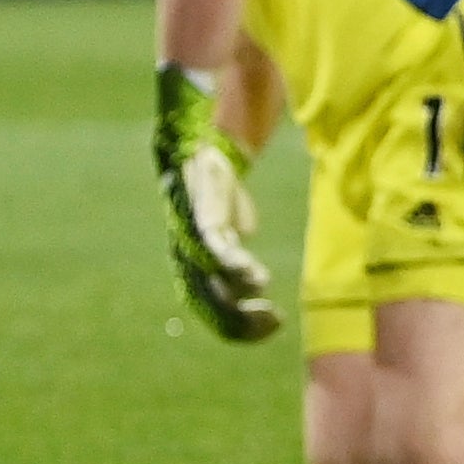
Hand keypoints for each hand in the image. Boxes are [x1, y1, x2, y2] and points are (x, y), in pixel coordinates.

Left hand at [152, 64, 277, 343]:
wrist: (205, 141)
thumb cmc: (216, 176)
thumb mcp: (232, 207)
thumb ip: (236, 220)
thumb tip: (245, 234)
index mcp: (196, 262)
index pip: (216, 306)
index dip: (242, 322)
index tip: (275, 323)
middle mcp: (188, 256)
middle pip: (210, 304)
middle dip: (240, 319)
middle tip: (274, 320)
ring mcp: (193, 239)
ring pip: (211, 281)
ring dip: (239, 293)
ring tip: (266, 297)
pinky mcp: (201, 218)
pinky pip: (215, 250)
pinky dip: (234, 265)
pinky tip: (255, 276)